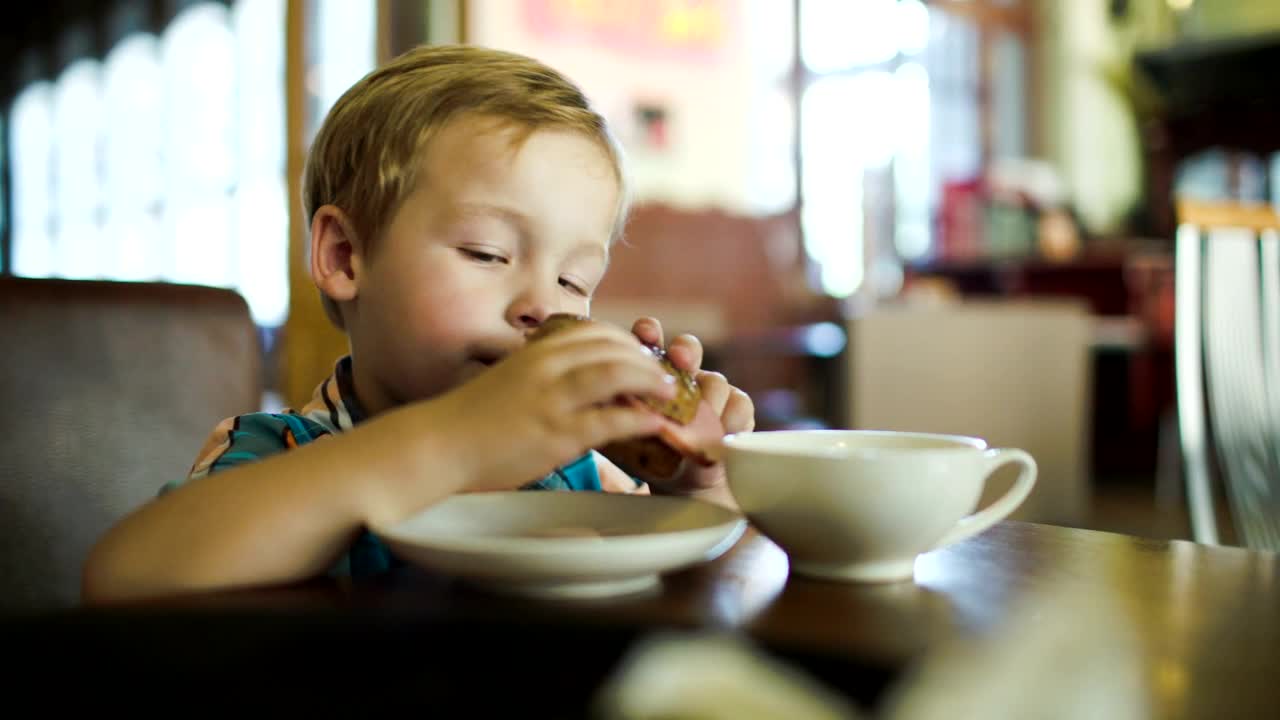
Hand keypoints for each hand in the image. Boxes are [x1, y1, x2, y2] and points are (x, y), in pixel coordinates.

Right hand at [432, 321, 676, 491]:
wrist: (438, 445)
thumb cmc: (469, 420)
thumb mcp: (508, 381)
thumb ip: (538, 374)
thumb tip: (566, 379)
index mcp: (535, 352)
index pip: (594, 331)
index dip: (625, 342)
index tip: (642, 356)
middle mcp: (547, 367)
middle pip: (613, 347)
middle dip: (646, 359)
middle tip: (666, 376)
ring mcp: (553, 399)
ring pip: (617, 374)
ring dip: (651, 381)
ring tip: (671, 393)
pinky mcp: (556, 433)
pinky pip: (610, 421)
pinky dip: (640, 420)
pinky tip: (656, 425)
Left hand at [629, 316, 754, 497]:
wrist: (682, 485)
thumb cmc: (647, 455)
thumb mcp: (621, 434)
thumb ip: (611, 413)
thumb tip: (594, 395)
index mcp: (652, 373)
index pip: (650, 341)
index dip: (650, 332)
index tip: (647, 333)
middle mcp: (683, 375)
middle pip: (688, 348)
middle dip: (686, 350)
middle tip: (682, 359)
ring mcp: (711, 390)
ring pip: (715, 380)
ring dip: (708, 399)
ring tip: (700, 423)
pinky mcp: (737, 409)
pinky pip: (739, 403)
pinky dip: (730, 418)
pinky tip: (722, 432)